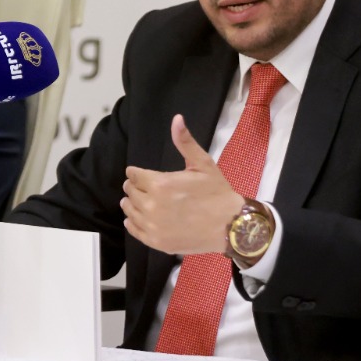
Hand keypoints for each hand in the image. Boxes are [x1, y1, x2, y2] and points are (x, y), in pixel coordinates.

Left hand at [121, 114, 242, 255]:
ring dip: (132, 203)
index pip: (133, 175)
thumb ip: (185, 142)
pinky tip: (139, 218)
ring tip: (142, 200)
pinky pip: (134, 230)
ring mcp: (153, 226)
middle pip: (129, 192)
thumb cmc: (217, 192)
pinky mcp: (156, 242)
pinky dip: (133, 222)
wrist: (230, 225)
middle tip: (144, 186)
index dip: (136, 172)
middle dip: (135, 186)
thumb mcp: (203, 163)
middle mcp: (151, 205)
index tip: (141, 174)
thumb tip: (177, 118)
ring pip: (129, 210)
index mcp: (160, 184)